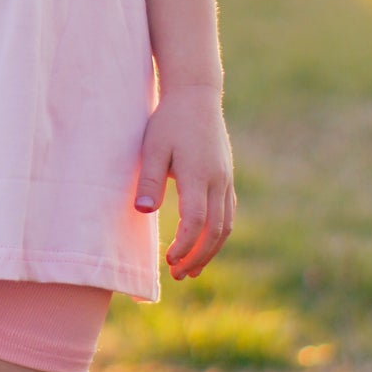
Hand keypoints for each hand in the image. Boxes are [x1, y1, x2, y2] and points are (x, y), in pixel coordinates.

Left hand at [134, 83, 234, 279]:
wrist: (196, 96)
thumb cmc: (170, 120)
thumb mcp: (153, 146)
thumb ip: (149, 179)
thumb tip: (143, 211)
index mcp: (198, 174)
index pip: (196, 221)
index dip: (184, 246)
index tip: (168, 260)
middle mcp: (218, 180)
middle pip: (215, 231)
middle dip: (198, 257)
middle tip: (178, 275)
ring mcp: (226, 180)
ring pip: (226, 226)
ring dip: (210, 251)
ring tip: (191, 271)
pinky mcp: (226, 178)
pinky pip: (228, 214)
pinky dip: (217, 236)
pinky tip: (204, 246)